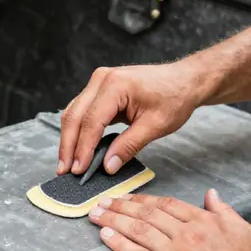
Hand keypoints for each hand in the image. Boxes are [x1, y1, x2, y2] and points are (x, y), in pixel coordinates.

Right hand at [58, 59, 201, 175]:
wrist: (185, 80)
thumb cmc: (175, 97)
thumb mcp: (155, 126)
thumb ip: (129, 146)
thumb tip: (107, 166)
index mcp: (115, 85)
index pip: (91, 121)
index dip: (82, 148)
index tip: (78, 170)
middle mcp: (102, 79)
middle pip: (75, 116)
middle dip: (68, 146)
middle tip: (64, 171)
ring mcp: (99, 82)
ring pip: (74, 113)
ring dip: (69, 139)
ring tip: (67, 163)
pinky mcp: (100, 89)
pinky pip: (82, 110)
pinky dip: (78, 130)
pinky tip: (77, 148)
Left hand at [88, 190, 250, 250]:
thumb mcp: (242, 229)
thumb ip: (222, 210)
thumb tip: (211, 195)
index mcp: (203, 221)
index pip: (165, 203)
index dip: (142, 199)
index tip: (127, 198)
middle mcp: (186, 234)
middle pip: (146, 213)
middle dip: (120, 206)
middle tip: (102, 202)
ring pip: (138, 231)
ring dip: (113, 220)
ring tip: (97, 215)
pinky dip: (120, 245)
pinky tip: (107, 237)